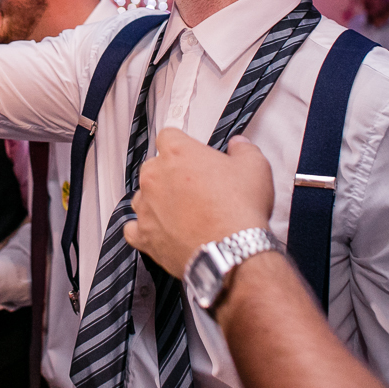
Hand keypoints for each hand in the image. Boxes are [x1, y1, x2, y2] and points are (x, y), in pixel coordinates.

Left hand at [124, 129, 274, 277]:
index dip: (181, 144)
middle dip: (170, 173)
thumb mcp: (255, 167)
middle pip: (153, 166)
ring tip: (181, 213)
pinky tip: (160, 230)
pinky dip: (144, 229)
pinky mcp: (144, 235)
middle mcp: (155, 176)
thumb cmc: (240, 209)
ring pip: (143, 196)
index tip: (190, 154)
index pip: (168, 135)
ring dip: (157, 201)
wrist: (231, 252)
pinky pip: (133, 229)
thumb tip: (238, 144)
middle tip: (193, 187)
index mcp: (177, 153)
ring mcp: (146, 206)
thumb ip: (243, 149)